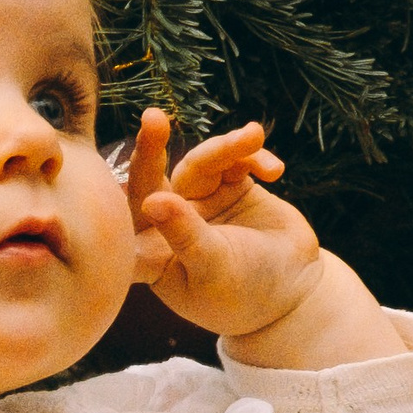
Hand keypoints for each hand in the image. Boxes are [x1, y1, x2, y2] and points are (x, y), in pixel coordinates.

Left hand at [127, 109, 314, 338]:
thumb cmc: (246, 293)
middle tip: (154, 118)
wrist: (294, 288)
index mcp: (152, 252)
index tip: (122, 180)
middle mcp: (168, 222)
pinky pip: (235, 158)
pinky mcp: (230, 185)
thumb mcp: (214, 268)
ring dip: (227, 147)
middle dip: (152, 147)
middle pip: (153, 177)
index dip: (117, 199)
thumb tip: (153, 200)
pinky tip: (275, 172)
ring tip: (253, 137)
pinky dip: (255, 158)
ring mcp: (199, 201)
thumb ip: (185, 235)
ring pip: (200, 162)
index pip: (127, 219)